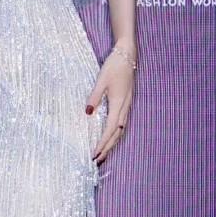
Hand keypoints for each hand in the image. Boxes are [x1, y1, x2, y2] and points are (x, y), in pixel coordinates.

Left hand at [85, 45, 135, 164]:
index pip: (110, 129)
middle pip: (117, 134)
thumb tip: (88, 112)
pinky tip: (109, 138)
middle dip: (107, 148)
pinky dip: (115, 134)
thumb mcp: (101, 80)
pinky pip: (121, 124)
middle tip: (97, 160)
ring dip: (112, 143)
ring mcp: (127, 106)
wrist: (127, 56)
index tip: (94, 154)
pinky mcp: (126, 103)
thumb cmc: (114, 66)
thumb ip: (94, 96)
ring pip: (120, 130)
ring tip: (102, 153)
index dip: (103, 143)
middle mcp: (124, 108)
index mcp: (118, 103)